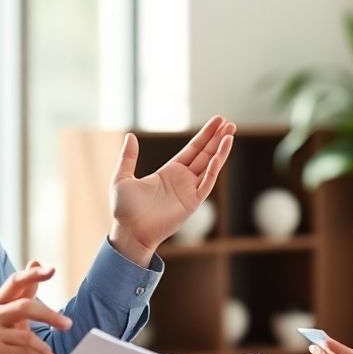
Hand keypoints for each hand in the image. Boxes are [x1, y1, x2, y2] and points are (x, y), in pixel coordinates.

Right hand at [0, 262, 71, 353]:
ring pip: (25, 335)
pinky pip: (23, 351)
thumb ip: (24, 293)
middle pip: (24, 307)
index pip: (15, 282)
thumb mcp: (10, 317)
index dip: (33, 274)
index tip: (52, 270)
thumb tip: (35, 261)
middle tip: (68, 324)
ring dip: (44, 346)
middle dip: (50, 316)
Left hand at [109, 115, 236, 264]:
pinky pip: (207, 182)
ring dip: (220, 150)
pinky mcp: (192, 203)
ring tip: (231, 133)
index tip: (217, 121)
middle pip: (205, 155)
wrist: (129, 232)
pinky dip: (214, 169)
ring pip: (210, 166)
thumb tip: (131, 136)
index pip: (192, 150)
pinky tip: (219, 155)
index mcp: (169, 172)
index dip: (205, 136)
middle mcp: (182, 180)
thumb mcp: (122, 178)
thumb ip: (128, 157)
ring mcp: (189, 191)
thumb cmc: (124, 210)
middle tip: (230, 123)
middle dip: (217, 138)